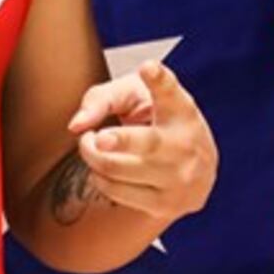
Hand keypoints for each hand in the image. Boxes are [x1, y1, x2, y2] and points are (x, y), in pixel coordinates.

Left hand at [63, 60, 215, 222]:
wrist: (197, 167)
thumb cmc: (158, 121)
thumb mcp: (136, 96)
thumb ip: (102, 98)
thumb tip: (77, 124)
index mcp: (181, 110)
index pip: (171, 92)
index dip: (159, 79)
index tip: (148, 68)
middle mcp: (185, 144)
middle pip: (146, 143)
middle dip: (116, 140)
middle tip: (93, 136)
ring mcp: (178, 178)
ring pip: (117, 168)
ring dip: (92, 154)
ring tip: (92, 143)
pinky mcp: (166, 206)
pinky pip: (116, 191)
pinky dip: (99, 177)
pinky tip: (103, 166)